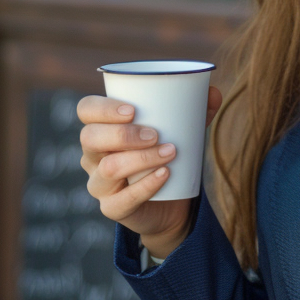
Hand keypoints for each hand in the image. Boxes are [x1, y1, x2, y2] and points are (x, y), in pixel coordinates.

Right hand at [78, 85, 223, 258]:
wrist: (173, 203)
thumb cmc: (169, 155)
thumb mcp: (183, 130)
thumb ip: (197, 110)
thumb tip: (213, 91)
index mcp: (102, 128)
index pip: (86, 109)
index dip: (102, 108)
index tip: (132, 110)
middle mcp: (93, 156)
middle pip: (90, 138)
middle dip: (123, 134)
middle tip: (155, 134)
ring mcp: (100, 184)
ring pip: (108, 169)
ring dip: (141, 158)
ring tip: (170, 152)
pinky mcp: (112, 208)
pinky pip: (122, 200)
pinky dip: (146, 186)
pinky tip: (165, 175)